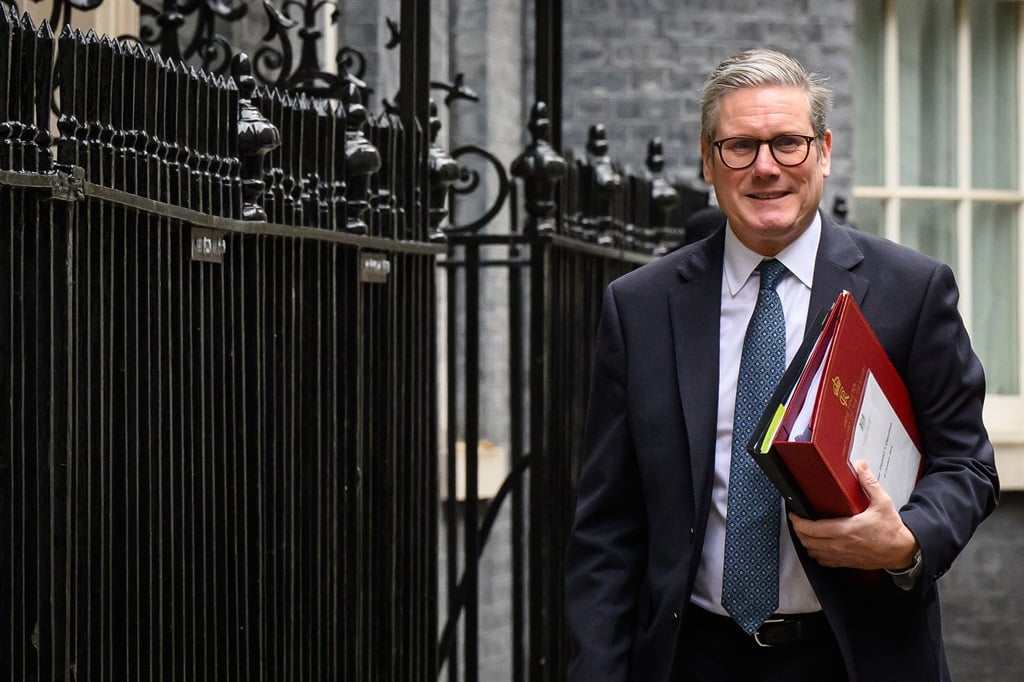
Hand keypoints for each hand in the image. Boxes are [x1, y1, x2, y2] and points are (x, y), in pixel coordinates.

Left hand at [789, 460, 918, 569]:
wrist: (903, 551)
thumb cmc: (892, 529)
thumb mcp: (882, 502)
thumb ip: (869, 483)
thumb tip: (861, 466)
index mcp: (846, 529)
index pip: (812, 529)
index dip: (798, 522)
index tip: (793, 514)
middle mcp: (841, 545)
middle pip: (808, 541)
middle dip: (798, 531)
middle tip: (797, 521)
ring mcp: (843, 556)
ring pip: (814, 553)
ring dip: (806, 543)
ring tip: (805, 532)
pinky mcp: (847, 563)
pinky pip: (824, 562)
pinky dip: (817, 554)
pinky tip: (818, 546)